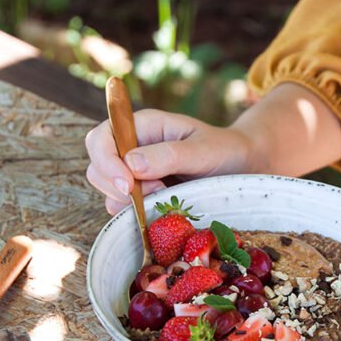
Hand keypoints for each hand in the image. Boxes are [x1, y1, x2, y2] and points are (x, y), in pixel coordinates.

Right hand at [85, 109, 254, 214]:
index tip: (129, 185)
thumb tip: (131, 164)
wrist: (243, 168)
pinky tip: (162, 211)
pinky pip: (124, 208)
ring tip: (165, 199)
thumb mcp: (203, 150)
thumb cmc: (225, 151)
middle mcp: (133, 148)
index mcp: (143, 126)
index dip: (107, 163)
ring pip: (108, 191)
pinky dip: (136, 214)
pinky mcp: (143, 195)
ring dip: (128, 203)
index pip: (101, 139)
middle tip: (157, 194)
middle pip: (98, 168)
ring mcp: (135, 173)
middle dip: (118, 187)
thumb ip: (169, 155)